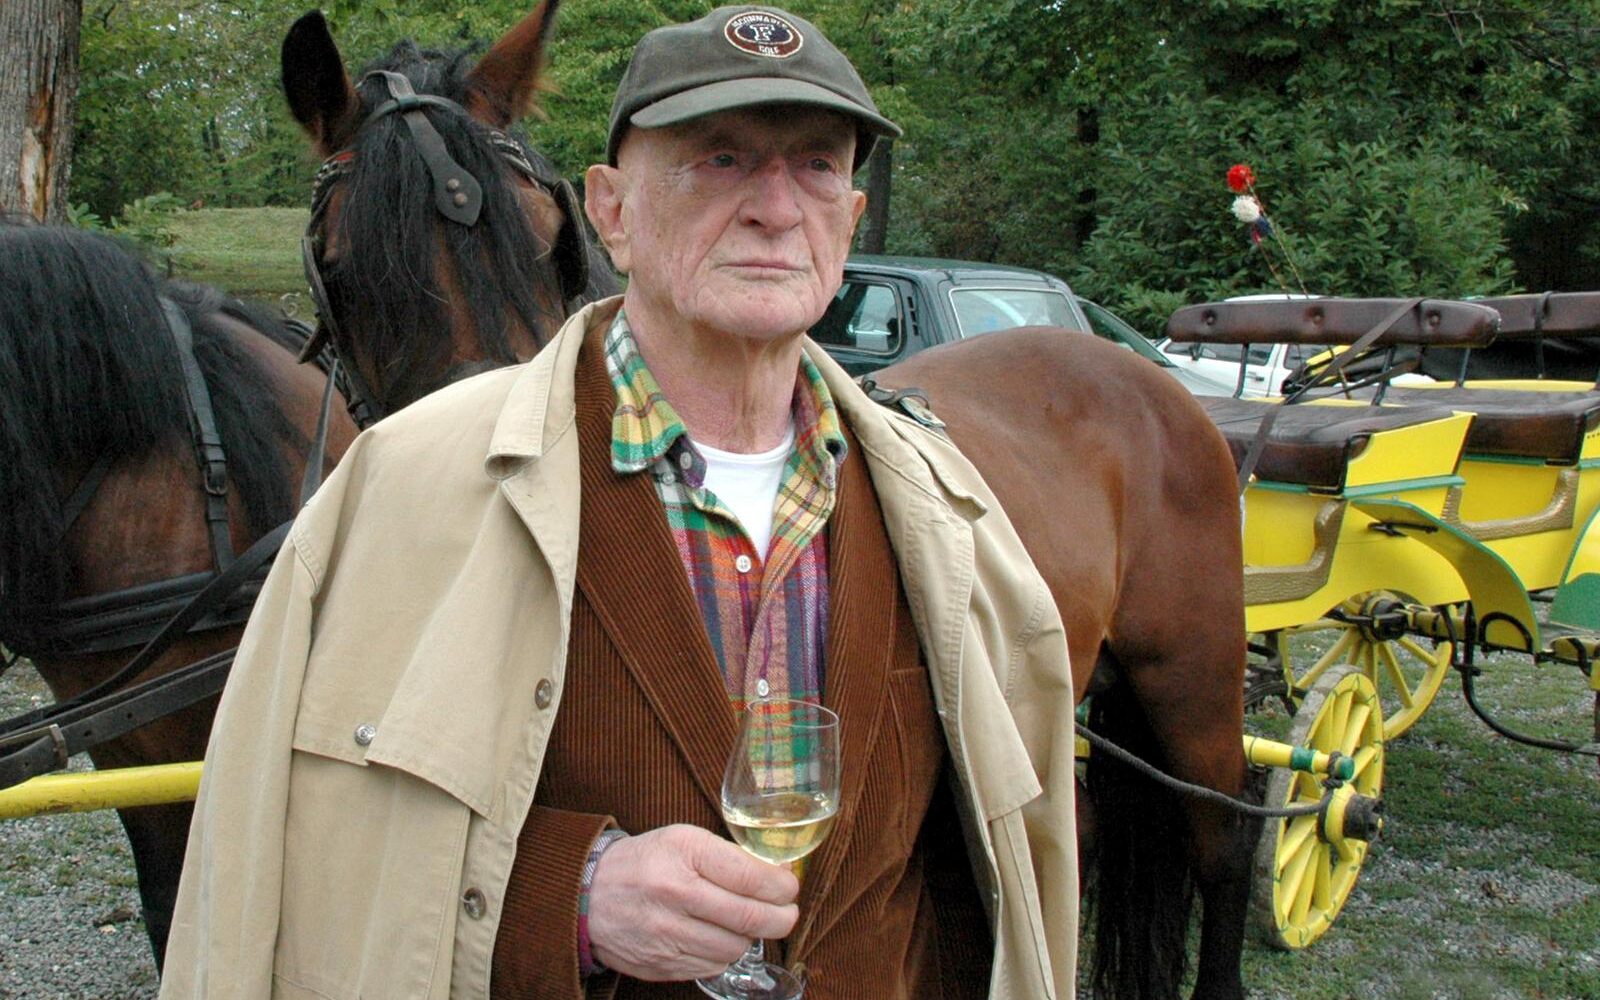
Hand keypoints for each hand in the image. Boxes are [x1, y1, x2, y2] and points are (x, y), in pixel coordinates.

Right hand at [586, 823, 799, 980]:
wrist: (589, 896)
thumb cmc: (645, 862)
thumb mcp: (684, 840)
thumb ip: (730, 856)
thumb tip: (779, 875)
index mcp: (684, 854)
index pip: (751, 877)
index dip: (782, 886)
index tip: (790, 887)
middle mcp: (675, 894)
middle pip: (750, 918)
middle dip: (782, 918)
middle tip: (787, 913)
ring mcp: (667, 935)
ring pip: (735, 947)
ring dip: (750, 937)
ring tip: (745, 923)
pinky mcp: (662, 965)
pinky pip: (713, 966)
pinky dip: (723, 953)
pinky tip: (717, 936)